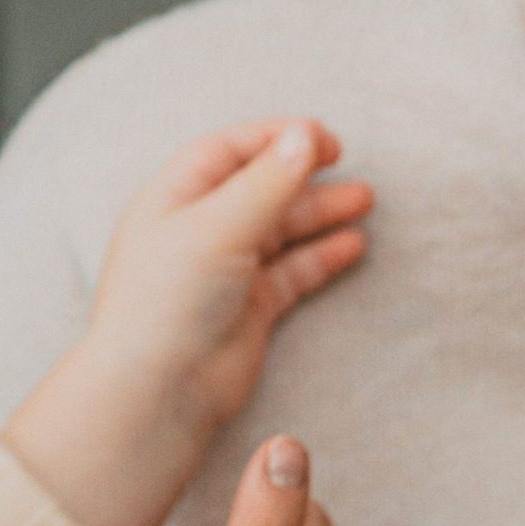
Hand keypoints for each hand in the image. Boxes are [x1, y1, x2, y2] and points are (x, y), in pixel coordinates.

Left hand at [1, 120, 370, 525]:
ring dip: (321, 213)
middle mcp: (198, 231)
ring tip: (365, 202)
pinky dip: (322, 255)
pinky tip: (354, 245)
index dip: (275, 138)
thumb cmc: (169, 302)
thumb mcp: (219, 226)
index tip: (322, 139)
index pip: (229, 151)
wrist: (159, 389)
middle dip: (307, 177)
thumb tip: (303, 136)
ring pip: (281, 230)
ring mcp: (225, 270)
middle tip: (353, 170)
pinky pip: (292, 271)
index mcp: (174, 198)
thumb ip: (267, 181)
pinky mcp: (249, 308)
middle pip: (261, 188)